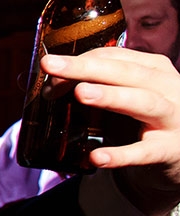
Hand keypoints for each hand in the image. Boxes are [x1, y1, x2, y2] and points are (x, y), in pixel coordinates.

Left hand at [43, 48, 179, 215]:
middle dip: (87, 68)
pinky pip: (144, 152)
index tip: (49, 68)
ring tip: (80, 93)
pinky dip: (121, 154)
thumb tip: (48, 87)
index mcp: (154, 70)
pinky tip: (96, 156)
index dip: (80, 61)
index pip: (115, 57)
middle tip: (51, 65)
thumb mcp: (123, 99)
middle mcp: (167, 88)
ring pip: (144, 102)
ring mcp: (172, 118)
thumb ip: (94, 89)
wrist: (177, 157)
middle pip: (127, 72)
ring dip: (111, 96)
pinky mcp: (169, 150)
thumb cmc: (142, 122)